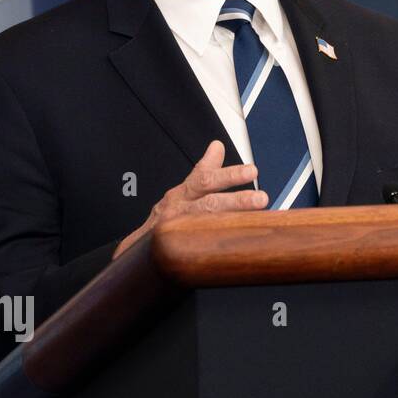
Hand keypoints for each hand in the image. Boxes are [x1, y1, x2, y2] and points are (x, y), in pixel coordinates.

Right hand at [112, 140, 265, 259]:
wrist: (137, 249)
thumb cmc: (167, 217)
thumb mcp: (184, 190)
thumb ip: (204, 169)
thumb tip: (217, 146)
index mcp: (184, 194)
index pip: (206, 178)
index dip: (229, 175)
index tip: (252, 171)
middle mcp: (179, 210)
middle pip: (209, 202)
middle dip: (236, 200)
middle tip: (260, 199)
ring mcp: (175, 231)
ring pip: (205, 225)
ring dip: (231, 222)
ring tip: (253, 220)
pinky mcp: (172, 251)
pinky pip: (195, 249)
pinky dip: (214, 248)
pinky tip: (235, 248)